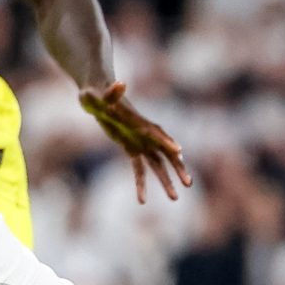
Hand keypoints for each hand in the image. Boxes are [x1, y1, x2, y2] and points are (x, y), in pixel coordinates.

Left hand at [79, 81, 191, 202]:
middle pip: (165, 152)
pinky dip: (141, 183)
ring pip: (157, 163)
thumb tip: (120, 83)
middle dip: (177, 168)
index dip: (166, 142)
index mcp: (138, 122)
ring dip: (166, 180)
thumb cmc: (96, 93)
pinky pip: (139, 168)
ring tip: (175, 198)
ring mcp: (139, 141)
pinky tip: (142, 201)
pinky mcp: (131, 148)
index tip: (179, 153)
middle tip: (188, 183)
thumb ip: (110, 92)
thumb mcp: (98, 94)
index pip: (156, 133)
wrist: (96, 95)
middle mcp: (144, 133)